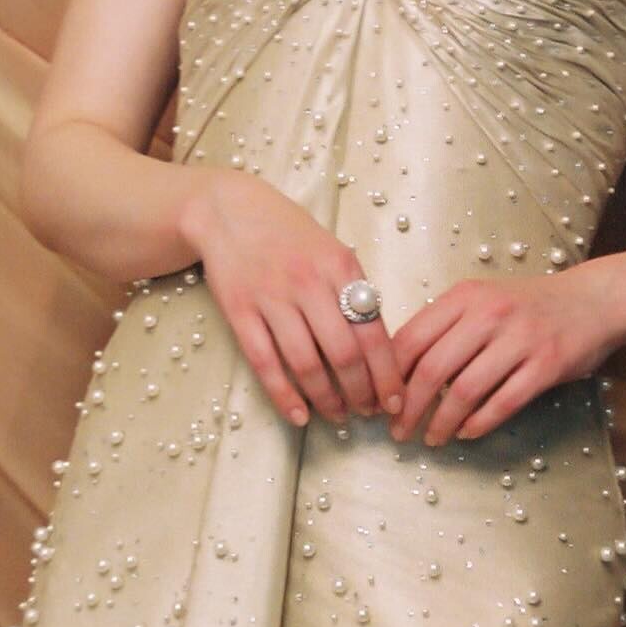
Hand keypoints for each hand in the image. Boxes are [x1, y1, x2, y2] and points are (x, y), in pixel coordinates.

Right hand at [180, 170, 403, 428]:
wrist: (230, 210)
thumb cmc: (289, 233)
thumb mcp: (333, 251)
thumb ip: (355, 291)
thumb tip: (380, 345)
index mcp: (341, 267)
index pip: (373, 332)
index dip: (387, 374)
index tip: (395, 400)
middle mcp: (309, 283)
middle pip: (344, 354)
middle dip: (361, 392)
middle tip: (368, 413)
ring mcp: (272, 298)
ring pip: (306, 363)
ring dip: (327, 399)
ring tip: (339, 415)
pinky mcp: (240, 312)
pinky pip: (265, 363)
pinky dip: (284, 396)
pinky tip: (300, 415)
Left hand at [388, 270, 625, 445]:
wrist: (594, 300)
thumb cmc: (528, 306)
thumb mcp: (482, 301)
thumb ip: (445, 327)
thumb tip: (399, 370)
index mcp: (464, 297)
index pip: (411, 338)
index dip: (389, 376)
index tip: (379, 403)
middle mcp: (489, 313)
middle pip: (432, 368)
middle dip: (408, 407)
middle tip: (398, 431)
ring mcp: (520, 338)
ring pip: (465, 390)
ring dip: (441, 422)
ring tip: (431, 437)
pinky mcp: (547, 364)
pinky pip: (503, 402)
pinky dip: (479, 423)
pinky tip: (467, 433)